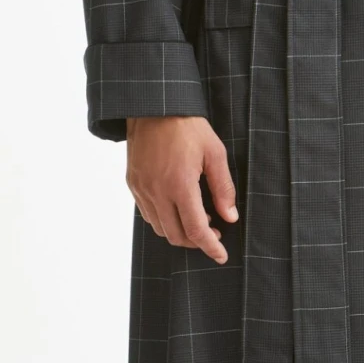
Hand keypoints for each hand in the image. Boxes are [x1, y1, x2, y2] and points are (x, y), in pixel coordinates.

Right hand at [126, 115, 238, 263]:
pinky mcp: (133, 184)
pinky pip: (148, 214)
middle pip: (176, 235)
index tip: (221, 256)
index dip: (210, 247)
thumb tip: (230, 216)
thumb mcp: (214, 153)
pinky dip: (164, 220)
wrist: (153, 106)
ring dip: (179, 231)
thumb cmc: (187, 126)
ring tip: (197, 218)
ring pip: (160, 228)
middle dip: (196, 242)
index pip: (196, 230)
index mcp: (180, 185)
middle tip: (213, 233)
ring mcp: (142, 189)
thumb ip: (223, 188)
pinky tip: (177, 208)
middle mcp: (157, 192)